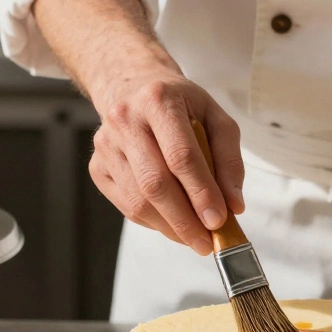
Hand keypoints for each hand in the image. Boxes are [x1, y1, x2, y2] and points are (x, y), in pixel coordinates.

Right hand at [88, 72, 245, 255]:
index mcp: (159, 101)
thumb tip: (234, 205)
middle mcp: (126, 120)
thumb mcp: (215, 118)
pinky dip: (153, 222)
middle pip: (155, 183)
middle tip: (207, 242)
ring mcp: (106, 145)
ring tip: (194, 238)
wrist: (134, 88)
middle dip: (185, 220)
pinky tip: (172, 223)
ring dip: (170, 227)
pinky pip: (126, 206)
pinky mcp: (97, 167)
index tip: (218, 220)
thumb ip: (229, 160)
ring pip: (138, 200)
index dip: (201, 192)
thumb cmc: (180, 105)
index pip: (181, 155)